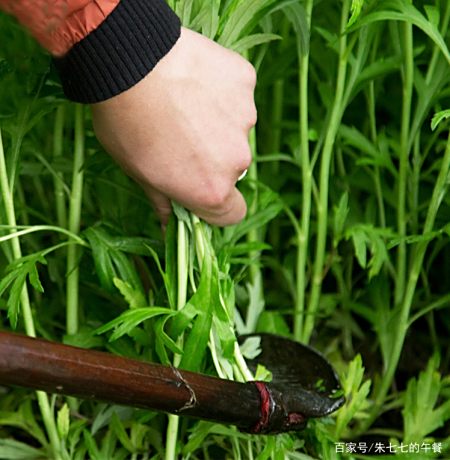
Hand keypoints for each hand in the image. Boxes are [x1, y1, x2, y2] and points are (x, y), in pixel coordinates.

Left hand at [91, 27, 256, 225]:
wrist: (127, 60)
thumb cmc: (125, 123)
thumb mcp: (137, 172)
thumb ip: (163, 201)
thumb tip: (170, 225)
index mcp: (211, 190)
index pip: (232, 214)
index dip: (217, 207)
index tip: (201, 192)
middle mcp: (237, 159)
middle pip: (232, 169)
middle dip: (212, 159)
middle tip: (182, 136)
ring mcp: (245, 118)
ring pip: (235, 130)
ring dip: (217, 123)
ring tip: (184, 103)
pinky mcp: (245, 82)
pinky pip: (236, 95)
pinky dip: (220, 92)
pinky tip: (194, 81)